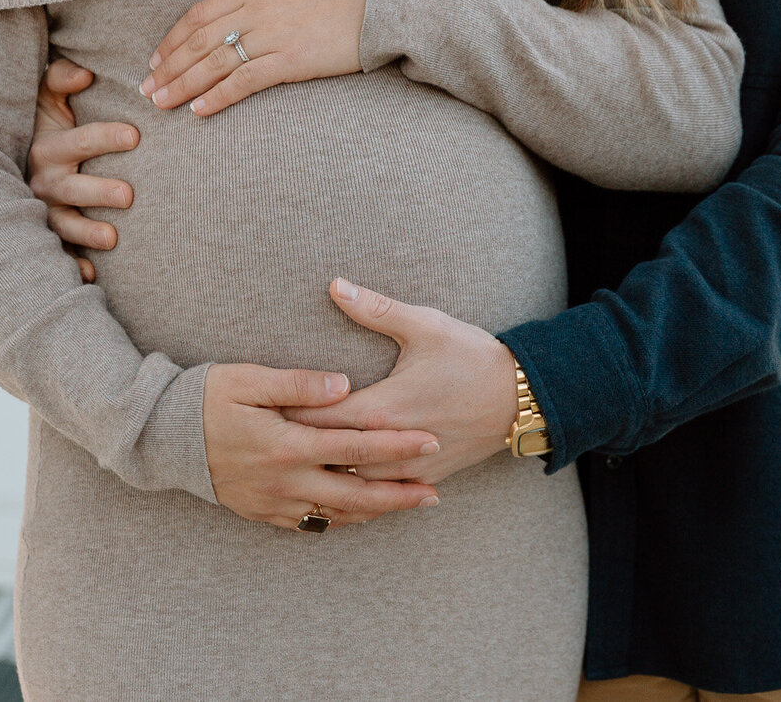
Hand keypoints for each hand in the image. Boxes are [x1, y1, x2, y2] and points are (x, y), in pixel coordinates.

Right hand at [29, 57, 137, 282]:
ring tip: (113, 238)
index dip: (104, 137)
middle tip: (129, 195)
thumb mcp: (45, 97)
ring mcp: (45, 211)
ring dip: (87, 232)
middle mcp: (44, 182)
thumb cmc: (44, 123)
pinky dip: (74, 266)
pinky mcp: (51, 234)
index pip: (77, 142)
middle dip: (98, 190)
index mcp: (47, 148)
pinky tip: (93, 275)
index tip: (135, 136)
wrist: (18, 157)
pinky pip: (60, 254)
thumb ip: (61, 78)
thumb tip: (85, 74)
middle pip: (71, 188)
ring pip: (64, 224)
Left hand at [139, 0, 371, 115]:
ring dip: (183, 85)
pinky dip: (218, 96)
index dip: (173, 38)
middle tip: (146, 88)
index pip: (200, 14)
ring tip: (161, 104)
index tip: (156, 58)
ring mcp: (272, 35)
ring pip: (213, 62)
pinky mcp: (291, 60)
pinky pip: (244, 81)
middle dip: (167, 66)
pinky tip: (199, 110)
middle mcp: (256, 9)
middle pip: (198, 40)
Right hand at [203, 362, 443, 529]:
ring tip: (411, 505)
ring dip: (377, 512)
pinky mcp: (263, 512)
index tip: (430, 439)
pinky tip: (362, 515)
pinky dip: (342, 522)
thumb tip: (344, 384)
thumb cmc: (207, 398)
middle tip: (435, 492)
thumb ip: (298, 383)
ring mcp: (274, 502)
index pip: (355, 446)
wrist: (163, 437)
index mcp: (287, 445)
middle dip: (400, 494)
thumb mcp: (248, 380)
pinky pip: (311, 524)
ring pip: (338, 515)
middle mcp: (285, 480)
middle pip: (356, 493)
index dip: (396, 444)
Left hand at [284, 279, 520, 487]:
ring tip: (290, 467)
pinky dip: (356, 492)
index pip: (317, 419)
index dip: (285, 415)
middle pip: (327, 456)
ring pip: (351, 483)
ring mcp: (409, 467)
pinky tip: (338, 487)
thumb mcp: (425, 326)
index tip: (259, 411)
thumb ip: (375, 309)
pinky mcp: (425, 477)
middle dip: (296, 448)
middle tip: (261, 442)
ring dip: (324, 473)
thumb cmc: (472, 357)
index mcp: (382, 408)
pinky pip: (380, 494)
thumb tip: (336, 286)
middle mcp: (390, 446)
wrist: (522, 397)